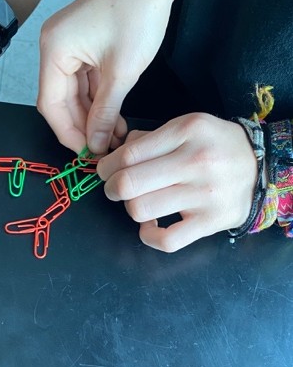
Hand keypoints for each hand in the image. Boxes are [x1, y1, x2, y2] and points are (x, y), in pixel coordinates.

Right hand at [37, 0, 173, 154]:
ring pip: (75, 95)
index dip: (68, 134)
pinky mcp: (83, 45)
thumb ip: (105, 113)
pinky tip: (116, 118)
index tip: (88, 154)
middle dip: (82, 127)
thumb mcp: (122, 72)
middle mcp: (53, 48)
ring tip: (116, 137)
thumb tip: (96, 145)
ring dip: (93, 117)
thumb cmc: (139, 11)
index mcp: (53, 51)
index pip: (51, 106)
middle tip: (104, 150)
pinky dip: (99, 100)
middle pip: (60, 102)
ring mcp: (68, 45)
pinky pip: (86, 82)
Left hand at [97, 113, 258, 251]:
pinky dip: (149, 235)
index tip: (105, 172)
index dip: (106, 167)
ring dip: (132, 209)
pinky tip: (151, 225)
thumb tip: (114, 156)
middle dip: (112, 188)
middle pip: (129, 183)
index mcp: (187, 131)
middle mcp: (196, 161)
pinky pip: (166, 239)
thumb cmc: (214, 147)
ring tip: (141, 203)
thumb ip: (149, 138)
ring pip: (141, 209)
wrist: (261, 168)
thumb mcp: (187, 126)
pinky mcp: (211, 222)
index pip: (128, 154)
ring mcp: (205, 194)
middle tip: (116, 189)